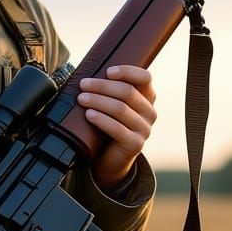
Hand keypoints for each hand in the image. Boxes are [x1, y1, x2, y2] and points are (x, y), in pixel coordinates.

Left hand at [77, 65, 156, 190]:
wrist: (110, 158)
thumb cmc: (108, 126)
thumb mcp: (111, 105)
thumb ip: (109, 89)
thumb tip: (88, 71)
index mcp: (147, 98)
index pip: (145, 78)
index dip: (127, 71)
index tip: (107, 71)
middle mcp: (150, 112)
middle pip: (127, 92)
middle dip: (102, 86)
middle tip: (83, 85)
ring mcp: (144, 129)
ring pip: (121, 109)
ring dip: (98, 101)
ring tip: (81, 98)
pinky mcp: (135, 144)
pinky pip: (117, 129)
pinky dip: (101, 119)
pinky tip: (89, 114)